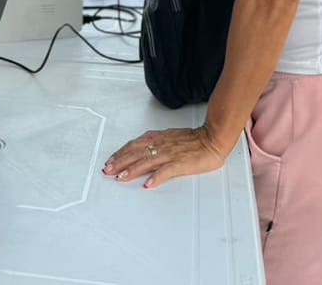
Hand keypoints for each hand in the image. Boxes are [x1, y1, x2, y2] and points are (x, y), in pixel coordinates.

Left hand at [102, 126, 226, 188]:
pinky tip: (148, 185)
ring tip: (121, 178)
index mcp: (159, 138)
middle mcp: (161, 145)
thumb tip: (143, 149)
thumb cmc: (195, 139)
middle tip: (107, 171)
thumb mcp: (171, 136)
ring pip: (147, 161)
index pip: (134, 145)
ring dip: (132, 170)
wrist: (214, 138)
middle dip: (120, 162)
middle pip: (136, 153)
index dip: (120, 153)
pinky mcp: (181, 163)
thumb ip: (157, 142)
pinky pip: (166, 171)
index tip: (110, 161)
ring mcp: (171, 154)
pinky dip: (156, 178)